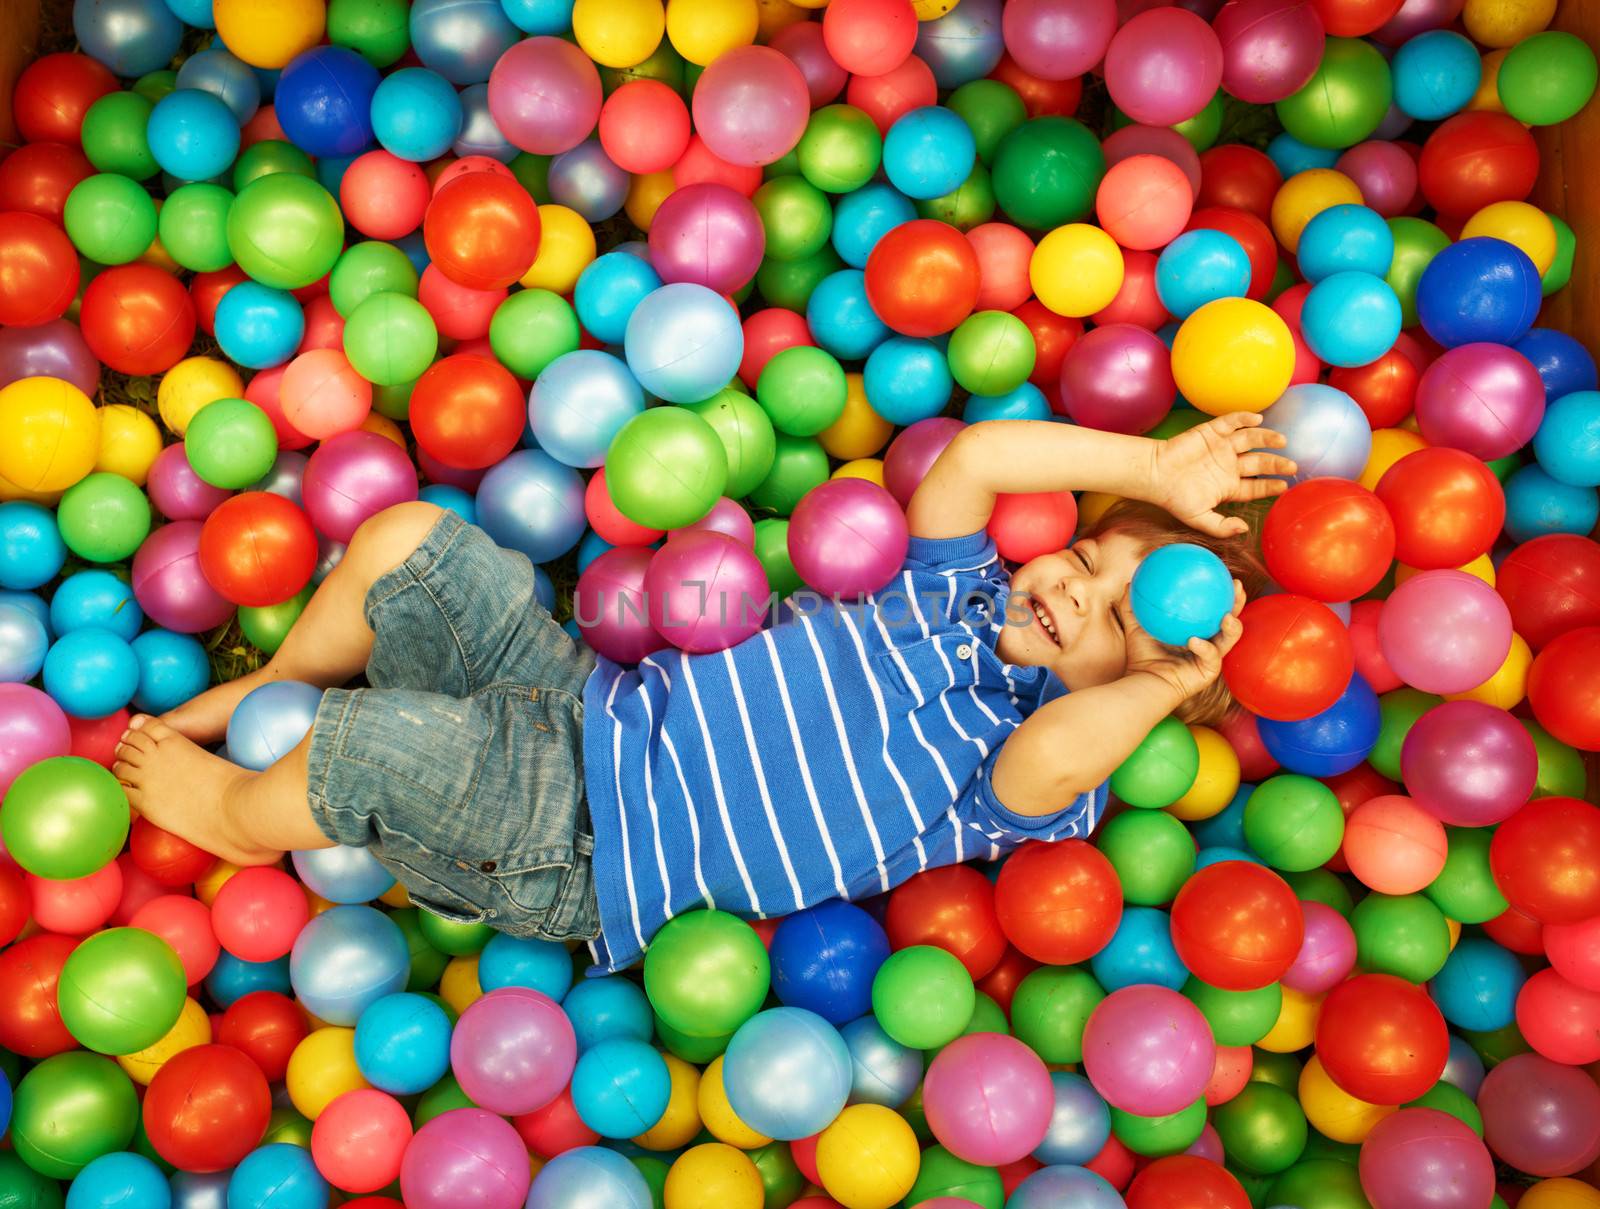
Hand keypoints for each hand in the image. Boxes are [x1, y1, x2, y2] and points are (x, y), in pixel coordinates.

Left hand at [1123, 579, 1245, 703]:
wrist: (1142, 682)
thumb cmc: (1140, 656)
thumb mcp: (1136, 626)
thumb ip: (1133, 605)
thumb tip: (1130, 583)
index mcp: (1197, 629)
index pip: (1213, 607)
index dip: (1221, 591)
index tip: (1222, 572)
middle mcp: (1208, 641)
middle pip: (1230, 619)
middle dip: (1238, 603)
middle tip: (1236, 586)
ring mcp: (1211, 657)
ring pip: (1230, 639)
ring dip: (1233, 627)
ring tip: (1227, 616)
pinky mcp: (1209, 672)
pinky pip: (1210, 657)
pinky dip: (1203, 648)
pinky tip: (1194, 640)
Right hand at [1149, 413, 1297, 537]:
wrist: (1154, 474)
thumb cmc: (1174, 498)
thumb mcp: (1198, 518)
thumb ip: (1221, 527)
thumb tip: (1245, 529)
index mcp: (1228, 487)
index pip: (1256, 487)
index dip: (1270, 486)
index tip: (1284, 486)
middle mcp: (1229, 466)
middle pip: (1259, 463)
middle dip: (1275, 464)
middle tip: (1291, 465)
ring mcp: (1221, 447)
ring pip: (1250, 440)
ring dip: (1266, 439)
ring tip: (1281, 441)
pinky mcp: (1210, 432)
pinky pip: (1231, 422)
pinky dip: (1244, 419)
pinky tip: (1257, 420)